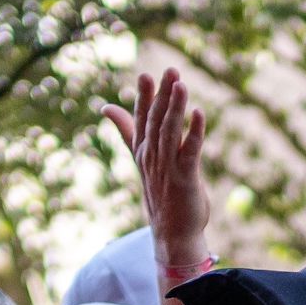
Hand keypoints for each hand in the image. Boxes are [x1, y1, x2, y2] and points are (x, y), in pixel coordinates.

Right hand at [102, 66, 215, 276]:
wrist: (172, 234)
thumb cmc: (160, 194)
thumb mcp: (141, 159)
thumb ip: (126, 131)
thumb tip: (106, 107)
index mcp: (143, 152)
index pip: (141, 119)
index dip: (144, 97)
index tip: (145, 75)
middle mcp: (153, 158)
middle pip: (156, 121)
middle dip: (162, 95)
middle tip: (170, 70)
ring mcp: (167, 168)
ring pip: (170, 132)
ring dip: (176, 108)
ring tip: (181, 85)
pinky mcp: (185, 179)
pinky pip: (190, 152)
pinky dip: (194, 132)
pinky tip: (199, 114)